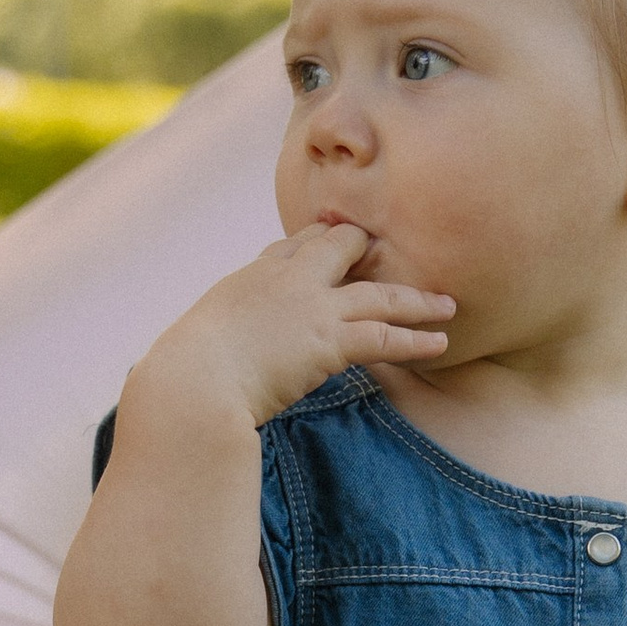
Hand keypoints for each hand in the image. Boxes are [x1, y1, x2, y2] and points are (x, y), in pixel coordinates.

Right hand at [137, 220, 453, 434]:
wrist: (190, 384)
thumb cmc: (179, 378)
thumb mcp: (189, 350)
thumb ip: (206, 348)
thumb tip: (181, 374)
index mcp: (248, 279)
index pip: (291, 247)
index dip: (318, 243)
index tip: (336, 241)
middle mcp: (284, 280)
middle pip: (339, 247)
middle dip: (370, 251)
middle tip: (398, 259)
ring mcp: (310, 305)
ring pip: (378, 292)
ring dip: (416, 300)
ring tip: (448, 305)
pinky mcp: (327, 339)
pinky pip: (384, 335)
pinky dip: (416, 339)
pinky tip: (441, 342)